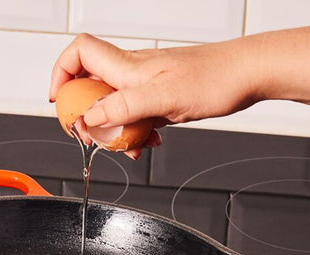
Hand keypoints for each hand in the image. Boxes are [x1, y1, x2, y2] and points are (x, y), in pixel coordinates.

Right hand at [49, 34, 261, 157]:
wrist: (248, 75)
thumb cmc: (214, 79)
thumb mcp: (164, 99)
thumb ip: (123, 108)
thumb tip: (90, 118)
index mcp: (127, 66)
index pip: (78, 54)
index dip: (61, 74)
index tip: (61, 103)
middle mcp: (133, 71)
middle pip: (90, 86)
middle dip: (88, 115)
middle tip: (95, 137)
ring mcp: (147, 83)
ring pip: (114, 105)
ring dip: (115, 129)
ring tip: (130, 145)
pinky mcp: (161, 95)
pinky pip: (136, 113)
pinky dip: (137, 130)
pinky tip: (151, 140)